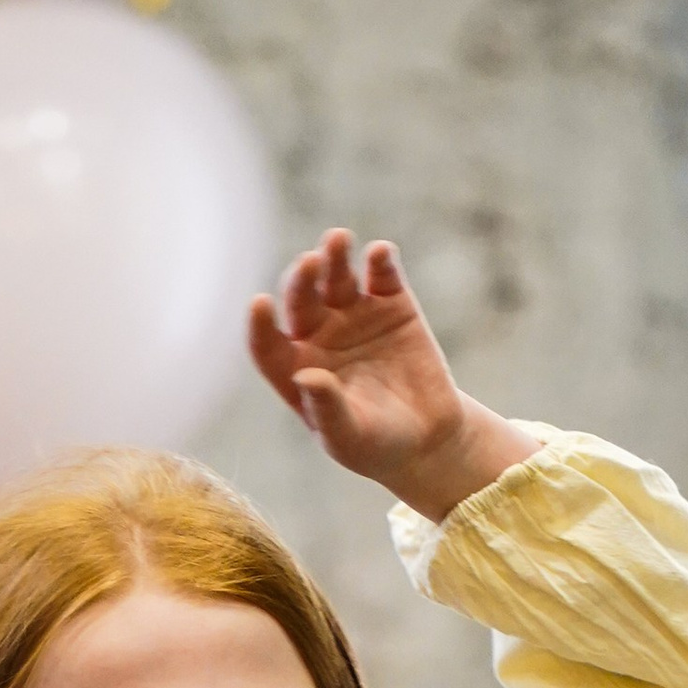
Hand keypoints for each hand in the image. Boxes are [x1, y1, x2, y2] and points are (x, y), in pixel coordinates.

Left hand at [247, 231, 537, 522]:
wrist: (427, 438)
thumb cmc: (377, 447)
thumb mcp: (349, 437)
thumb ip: (326, 409)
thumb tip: (306, 377)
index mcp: (296, 370)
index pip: (267, 344)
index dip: (261, 326)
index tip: (260, 304)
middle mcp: (318, 336)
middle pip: (300, 299)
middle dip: (302, 280)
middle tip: (310, 264)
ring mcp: (354, 315)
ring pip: (336, 276)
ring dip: (334, 256)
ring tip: (337, 240)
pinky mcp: (391, 302)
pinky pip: (382, 274)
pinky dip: (381, 261)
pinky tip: (380, 254)